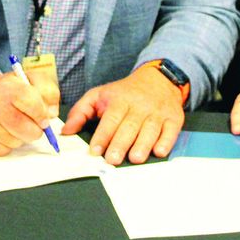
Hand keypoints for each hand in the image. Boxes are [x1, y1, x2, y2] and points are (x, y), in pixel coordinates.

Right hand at [0, 69, 58, 155]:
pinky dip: (8, 145)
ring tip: (15, 126)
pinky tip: (4, 133)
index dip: (41, 114)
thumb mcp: (30, 80)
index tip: (44, 118)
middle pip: (24, 128)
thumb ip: (48, 92)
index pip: (30, 102)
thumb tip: (51, 114)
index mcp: (7, 87)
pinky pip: (3, 151)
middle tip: (34, 126)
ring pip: (14, 142)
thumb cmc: (8, 89)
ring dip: (20, 137)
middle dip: (35, 130)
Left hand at [61, 66, 183, 164]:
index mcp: (119, 100)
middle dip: (121, 143)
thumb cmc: (124, 93)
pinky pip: (171, 131)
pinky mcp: (173, 118)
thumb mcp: (99, 95)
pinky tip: (158, 151)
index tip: (95, 150)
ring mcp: (157, 112)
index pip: (110, 118)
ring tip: (134, 158)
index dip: (103, 135)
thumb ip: (80, 112)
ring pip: (150, 129)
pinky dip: (166, 141)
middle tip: (112, 160)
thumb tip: (65, 132)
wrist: (158, 80)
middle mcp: (139, 106)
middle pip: (129, 126)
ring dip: (143, 144)